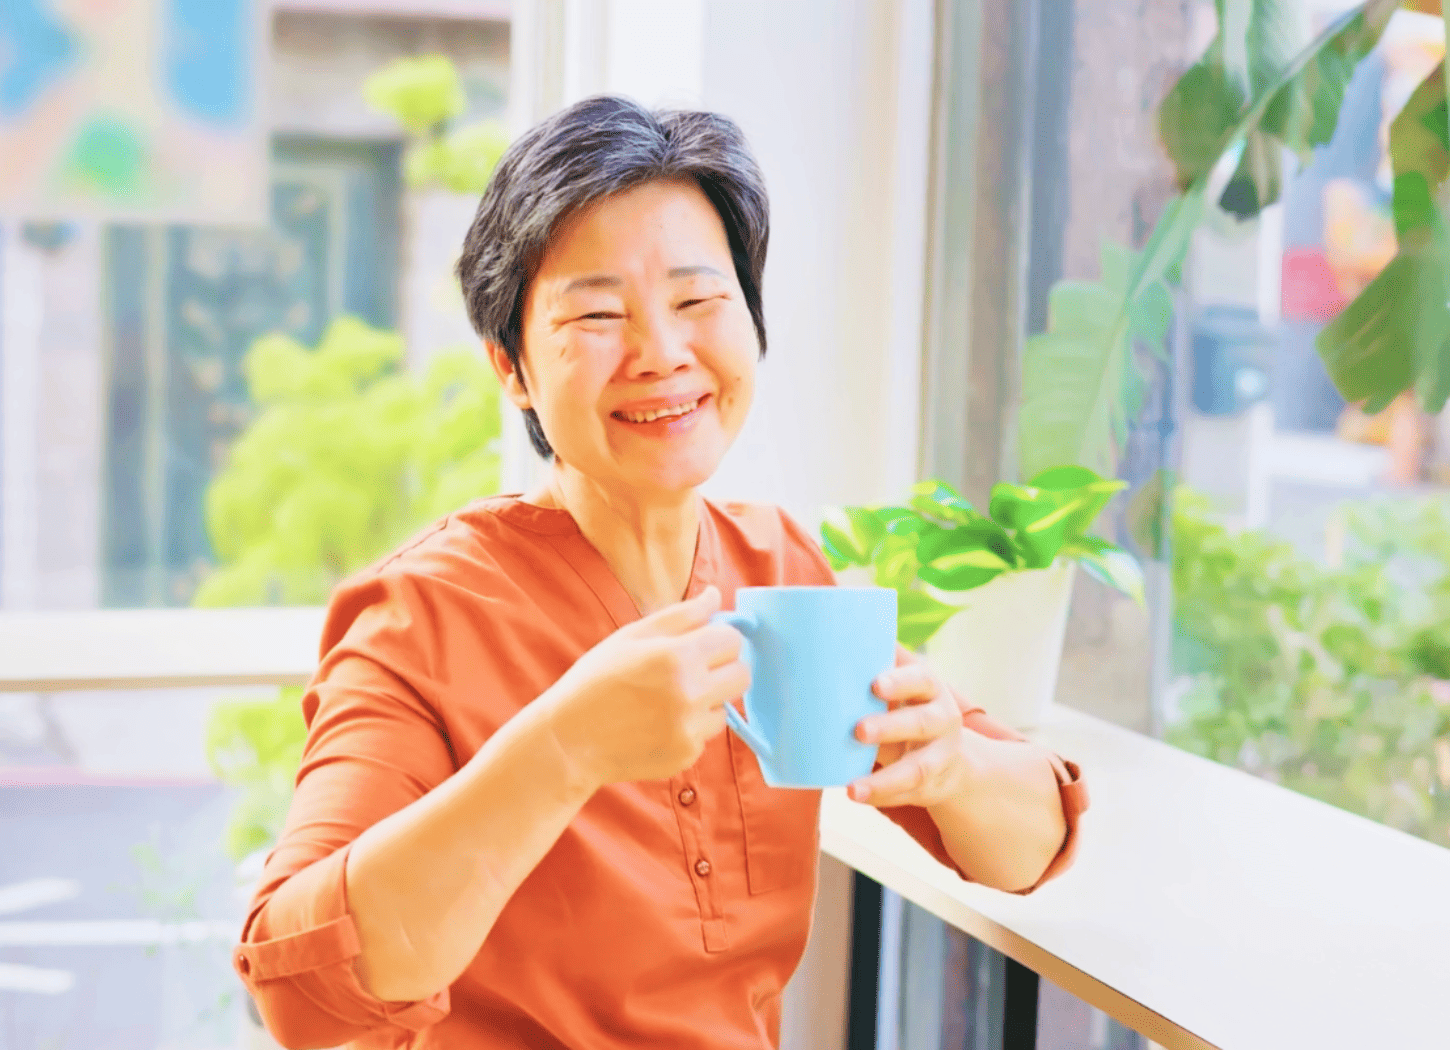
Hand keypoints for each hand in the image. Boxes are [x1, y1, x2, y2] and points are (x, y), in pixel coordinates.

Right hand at [545, 585, 749, 786]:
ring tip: (668, 700)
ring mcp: (690, 729)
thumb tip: (715, 596)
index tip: (701, 644)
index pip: (733, 639)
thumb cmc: (596, 680)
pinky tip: (659, 724)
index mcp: (678, 656)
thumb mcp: (632, 636)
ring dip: (707, 700)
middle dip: (723, 668)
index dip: (718, 638)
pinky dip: (691, 727)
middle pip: (742, 675)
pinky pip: (707, 734)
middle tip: (692, 670)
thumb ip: (681, 615)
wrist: (569, 740)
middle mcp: (691, 694)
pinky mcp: (687, 756)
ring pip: (726, 706)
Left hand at [847, 646, 990, 807]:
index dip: (899, 681)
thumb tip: (828, 629)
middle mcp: (942, 721)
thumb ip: (873, 665)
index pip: (920, 679)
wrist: (950, 757)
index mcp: (929, 689)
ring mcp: (940, 757)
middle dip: (890, 727)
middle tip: (858, 730)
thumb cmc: (907, 709)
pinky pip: (907, 795)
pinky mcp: (931, 787)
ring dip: (884, 779)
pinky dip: (881, 796)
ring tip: (852, 788)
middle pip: (921, 723)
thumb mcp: (900, 686)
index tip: (874, 685)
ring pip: (916, 768)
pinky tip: (857, 796)